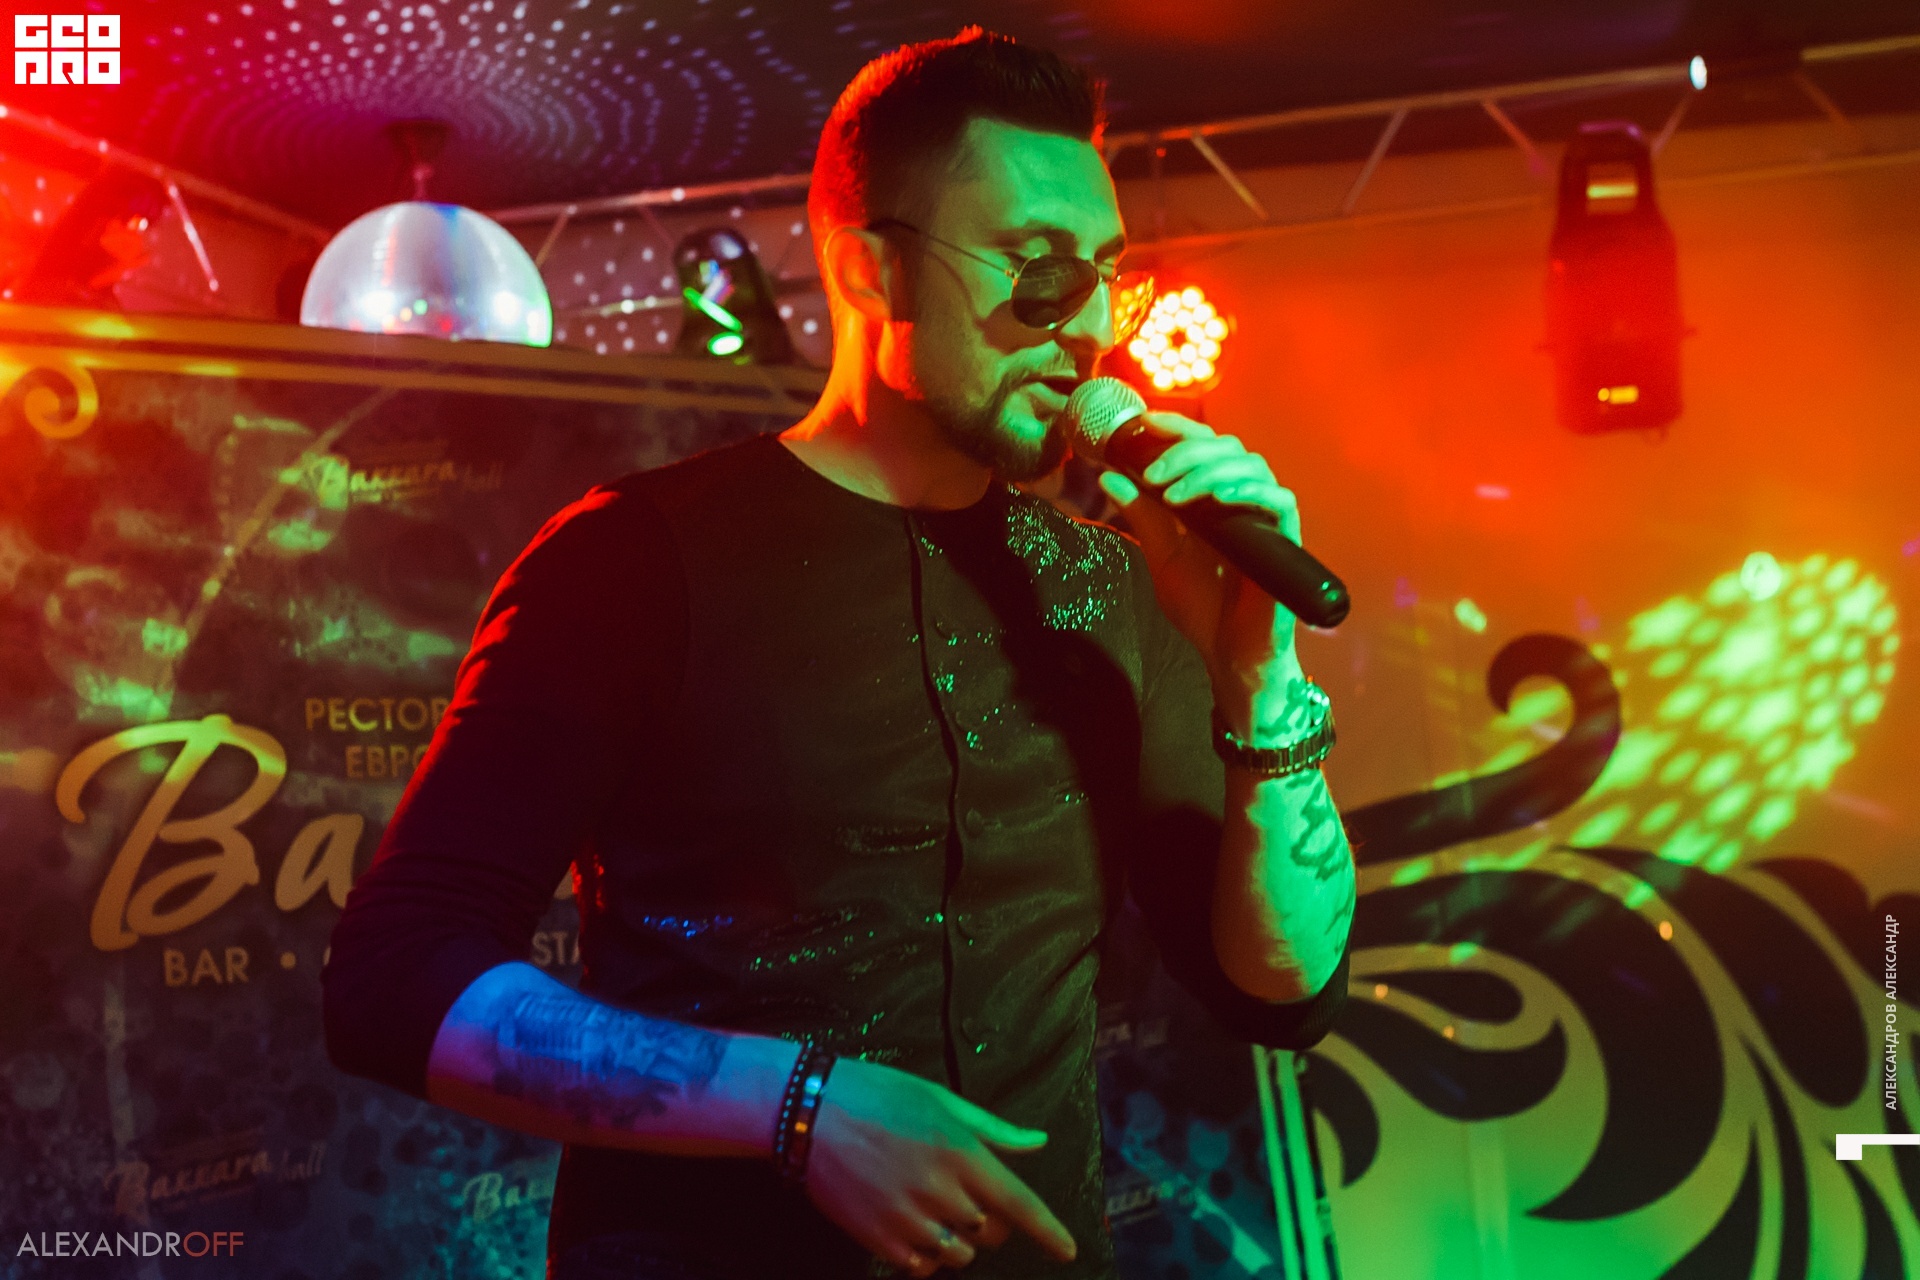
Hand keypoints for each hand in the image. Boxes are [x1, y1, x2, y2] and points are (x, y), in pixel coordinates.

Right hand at [804, 1056, 1076, 1275]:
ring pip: (959, 1253)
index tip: (1067, 1251)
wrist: (810, 1111)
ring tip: (935, 1208)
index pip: (1021, 1204)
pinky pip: (921, 1267)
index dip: (1050, 1232)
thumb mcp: (942, 1099)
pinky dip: (926, 1256)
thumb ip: (994, 1129)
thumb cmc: (880, 1095)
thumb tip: (1038, 1142)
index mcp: (961, 1151)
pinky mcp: (878, 1239)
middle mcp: (941, 1190)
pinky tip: (913, 1228)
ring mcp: (908, 1219)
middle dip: (991, 1220)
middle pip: (991, 1232)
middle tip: (967, 1195)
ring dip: (959, 1238)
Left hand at [1097, 412, 1303, 702]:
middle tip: (1152, 473)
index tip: (1145, 424)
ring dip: (1207, 471)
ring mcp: (1265, 518)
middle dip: (1185, 452)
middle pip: (1226, 448)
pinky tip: (1217, 500)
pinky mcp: (1284, 540)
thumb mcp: (1161, 556)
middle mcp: (1243, 500)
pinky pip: (1278, 500)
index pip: (1203, 446)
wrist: (1228, 655)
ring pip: (1251, 466)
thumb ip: (1142, 516)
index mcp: (1214, 498)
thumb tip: (1109, 476)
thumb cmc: (1202, 608)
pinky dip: (1246, 491)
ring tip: (1173, 493)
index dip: (1178, 428)